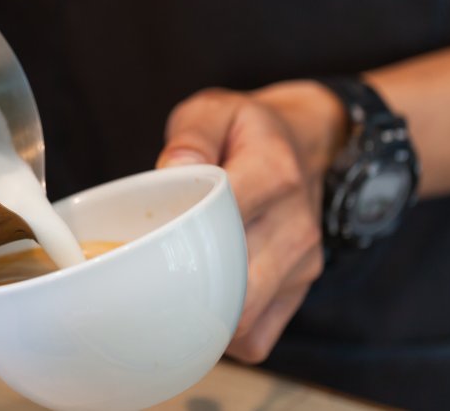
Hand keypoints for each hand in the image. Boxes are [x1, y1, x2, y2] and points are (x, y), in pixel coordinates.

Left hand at [156, 81, 346, 362]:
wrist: (311, 144)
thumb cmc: (248, 131)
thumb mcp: (216, 110)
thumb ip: (191, 134)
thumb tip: (173, 168)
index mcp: (273, 173)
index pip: (227, 213)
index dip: (180, 232)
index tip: (142, 238)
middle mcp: (295, 224)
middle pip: (234, 282)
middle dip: (181, 287)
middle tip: (138, 276)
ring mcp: (302, 264)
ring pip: (244, 319)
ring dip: (199, 315)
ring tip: (164, 292)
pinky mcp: (299, 291)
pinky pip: (258, 338)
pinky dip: (224, 334)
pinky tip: (198, 307)